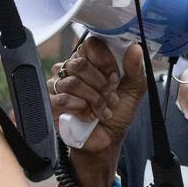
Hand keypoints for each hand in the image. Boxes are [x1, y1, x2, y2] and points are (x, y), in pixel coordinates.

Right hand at [50, 37, 147, 186]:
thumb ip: (135, 69)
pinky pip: (62, 99)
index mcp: (90, 61)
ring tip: (102, 110)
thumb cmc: (117, 114)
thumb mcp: (133, 91)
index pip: (90, 45)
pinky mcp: (52, 103)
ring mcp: (59, 86)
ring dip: (94, 99)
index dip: (104, 60)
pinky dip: (81, 109)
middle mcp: (71, 70)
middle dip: (101, 84)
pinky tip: (88, 116)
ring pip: (72, 82)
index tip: (115, 76)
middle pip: (80, 64)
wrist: (106, 141)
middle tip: (110, 97)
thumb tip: (135, 48)